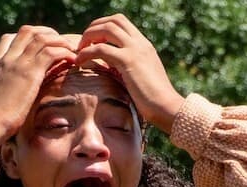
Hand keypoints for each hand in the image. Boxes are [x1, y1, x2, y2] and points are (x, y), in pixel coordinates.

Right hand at [0, 26, 77, 144]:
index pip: (9, 38)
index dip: (27, 38)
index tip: (41, 47)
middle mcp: (7, 59)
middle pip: (28, 31)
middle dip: (48, 33)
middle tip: (61, 45)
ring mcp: (18, 63)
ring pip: (42, 38)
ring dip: (60, 42)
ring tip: (71, 51)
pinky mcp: (30, 73)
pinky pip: (51, 52)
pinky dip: (64, 53)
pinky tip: (72, 61)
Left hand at [75, 14, 184, 132]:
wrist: (166, 107)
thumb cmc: (154, 101)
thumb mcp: (142, 78)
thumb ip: (130, 69)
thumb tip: (116, 72)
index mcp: (144, 45)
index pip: (122, 23)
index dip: (103, 26)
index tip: (93, 41)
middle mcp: (140, 43)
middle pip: (114, 20)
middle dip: (94, 27)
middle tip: (83, 43)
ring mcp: (135, 50)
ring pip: (106, 29)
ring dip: (89, 36)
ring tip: (79, 51)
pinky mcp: (128, 61)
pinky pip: (101, 49)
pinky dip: (86, 53)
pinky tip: (79, 62)